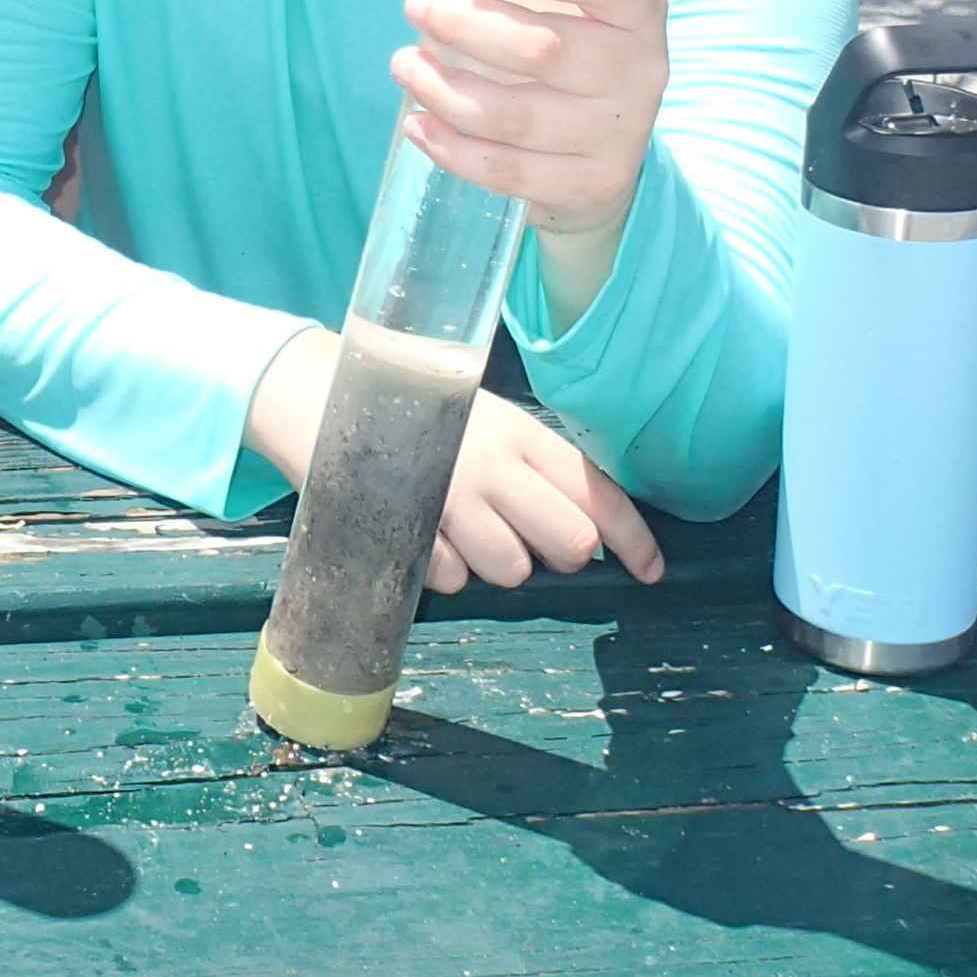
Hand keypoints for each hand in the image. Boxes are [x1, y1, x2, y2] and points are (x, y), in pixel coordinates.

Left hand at [392, 0, 668, 262]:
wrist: (605, 139)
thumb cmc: (562, 36)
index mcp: (639, 6)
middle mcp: (641, 68)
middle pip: (544, 49)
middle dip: (464, 25)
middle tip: (415, 4)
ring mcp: (620, 132)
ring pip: (517, 115)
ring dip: (445, 89)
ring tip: (403, 64)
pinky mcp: (592, 182)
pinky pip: (511, 170)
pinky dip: (453, 149)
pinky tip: (418, 123)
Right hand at [428, 389, 659, 594]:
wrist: (325, 397)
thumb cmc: (426, 417)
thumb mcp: (490, 423)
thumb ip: (537, 469)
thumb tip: (589, 530)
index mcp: (521, 434)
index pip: (598, 492)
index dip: (633, 538)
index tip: (650, 570)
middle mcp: (491, 465)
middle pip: (569, 542)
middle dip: (562, 555)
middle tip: (535, 540)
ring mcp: (447, 498)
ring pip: (512, 570)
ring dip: (498, 563)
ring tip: (469, 530)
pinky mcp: (407, 527)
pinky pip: (453, 579)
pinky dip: (448, 567)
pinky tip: (428, 532)